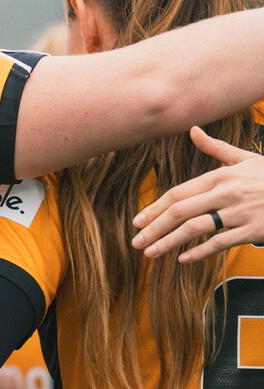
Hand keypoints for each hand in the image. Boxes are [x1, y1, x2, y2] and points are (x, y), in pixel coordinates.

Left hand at [131, 126, 263, 261]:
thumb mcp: (245, 159)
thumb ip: (216, 148)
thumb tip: (193, 130)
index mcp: (220, 176)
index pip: (178, 193)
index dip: (155, 207)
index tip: (137, 220)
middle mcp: (226, 193)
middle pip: (181, 211)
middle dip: (155, 227)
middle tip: (136, 241)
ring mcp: (240, 212)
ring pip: (196, 228)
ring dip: (170, 242)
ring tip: (151, 253)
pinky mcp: (254, 229)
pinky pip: (221, 242)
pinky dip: (200, 252)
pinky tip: (183, 259)